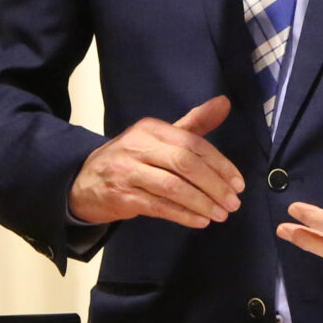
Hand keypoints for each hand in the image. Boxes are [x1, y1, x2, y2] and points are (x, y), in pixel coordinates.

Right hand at [69, 96, 243, 228]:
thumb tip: (225, 102)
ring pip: (173, 187)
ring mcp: (128, 172)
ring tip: (221, 214)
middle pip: (185, 163)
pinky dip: (183, 215)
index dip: (219, 164)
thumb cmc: (131, 159)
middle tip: (233, 202)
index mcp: (151, 128)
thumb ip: (193, 124)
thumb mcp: (158, 137)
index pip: (192, 143)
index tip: (238, 183)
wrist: (85, 182)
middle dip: (214, 185)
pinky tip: (200, 220)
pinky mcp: (122, 197)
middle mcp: (138, 146)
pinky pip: (159, 207)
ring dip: (202, 202)